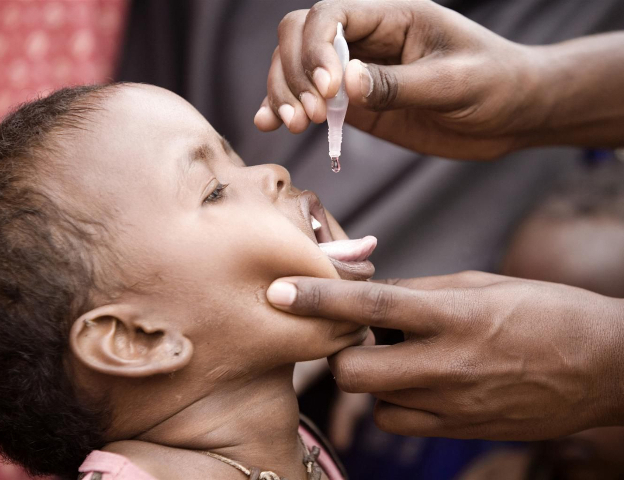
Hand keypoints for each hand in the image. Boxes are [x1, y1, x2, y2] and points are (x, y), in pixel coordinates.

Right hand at [254, 0, 543, 159]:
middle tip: (310, 116)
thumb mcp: (453, 84)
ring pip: (296, 67)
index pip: (330, 14)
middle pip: (300, 36)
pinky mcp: (356, 104)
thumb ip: (398, 84)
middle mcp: (367, 38)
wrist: (513, 114)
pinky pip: (311, 100)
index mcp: (393, 16)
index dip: (316, 48)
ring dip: (283, 93)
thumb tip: (344, 84)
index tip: (329, 92)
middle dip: (293, 72)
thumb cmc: (496, 86)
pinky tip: (269, 122)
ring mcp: (357, 72)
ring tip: (292, 126)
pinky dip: (285, 108)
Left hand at [266, 271, 623, 439]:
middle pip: (352, 371)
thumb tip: (371, 294)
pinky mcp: (461, 432)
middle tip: (352, 335)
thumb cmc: (545, 310)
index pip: (370, 306)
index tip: (278, 290)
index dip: (318, 298)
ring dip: (368, 379)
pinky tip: (414, 383)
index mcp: (454, 315)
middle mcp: (448, 364)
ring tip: (395, 357)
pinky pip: (399, 424)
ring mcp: (454, 406)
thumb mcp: (482, 284)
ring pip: (373, 402)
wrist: (604, 365)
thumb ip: (420, 292)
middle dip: (337, 352)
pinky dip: (392, 404)